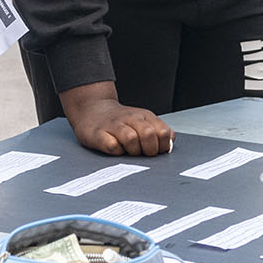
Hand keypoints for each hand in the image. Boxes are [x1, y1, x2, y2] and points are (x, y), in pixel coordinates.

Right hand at [59, 82, 173, 156]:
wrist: (91, 109)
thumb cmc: (120, 121)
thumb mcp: (143, 121)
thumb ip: (158, 131)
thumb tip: (170, 142)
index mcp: (144, 116)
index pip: (163, 132)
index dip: (163, 145)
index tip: (156, 149)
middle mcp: (131, 118)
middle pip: (149, 135)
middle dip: (149, 149)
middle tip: (142, 152)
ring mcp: (114, 126)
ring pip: (131, 139)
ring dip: (133, 150)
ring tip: (128, 150)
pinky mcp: (99, 135)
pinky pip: (112, 147)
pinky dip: (116, 152)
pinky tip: (115, 149)